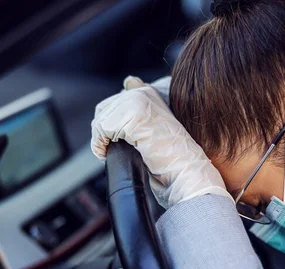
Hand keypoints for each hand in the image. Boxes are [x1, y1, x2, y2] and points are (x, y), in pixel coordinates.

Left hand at [91, 76, 232, 208]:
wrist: (185, 170)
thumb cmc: (173, 157)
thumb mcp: (152, 129)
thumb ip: (137, 111)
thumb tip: (127, 84)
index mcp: (149, 93)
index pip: (114, 100)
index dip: (110, 122)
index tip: (115, 138)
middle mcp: (143, 93)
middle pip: (103, 109)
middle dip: (102, 131)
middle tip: (107, 148)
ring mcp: (138, 103)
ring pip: (100, 119)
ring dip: (99, 139)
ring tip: (107, 152)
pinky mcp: (133, 117)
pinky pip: (101, 129)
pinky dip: (99, 144)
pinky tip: (107, 154)